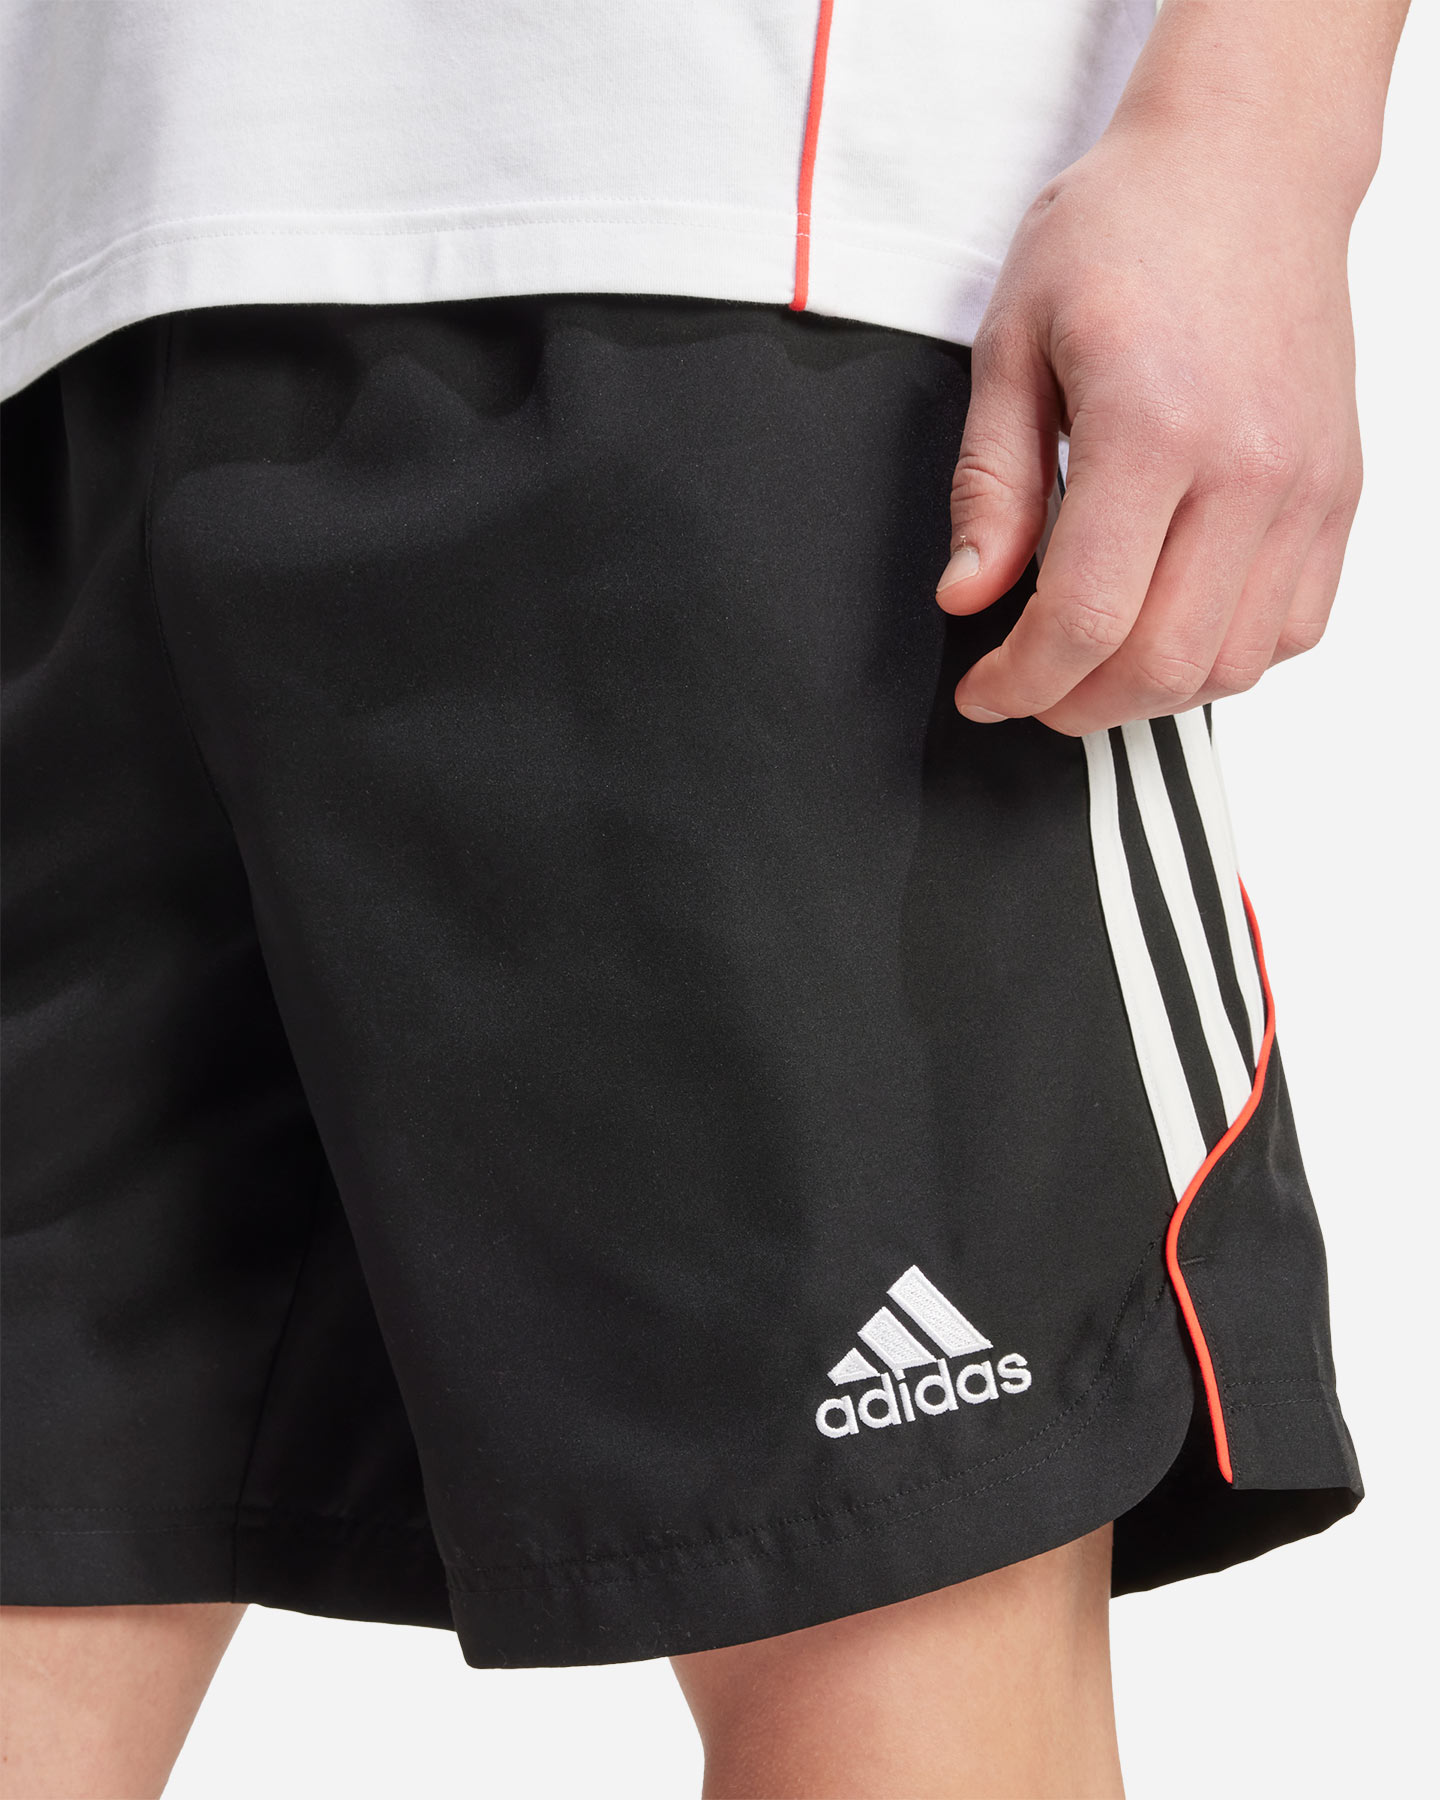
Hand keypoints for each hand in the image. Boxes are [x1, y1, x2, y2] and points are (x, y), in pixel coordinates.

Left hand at [937, 105, 1368, 735]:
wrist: (1245, 162)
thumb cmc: (1123, 232)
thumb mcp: (1013, 342)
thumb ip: (991, 484)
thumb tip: (966, 593)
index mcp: (1153, 426)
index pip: (1087, 618)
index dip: (1021, 681)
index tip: (984, 690)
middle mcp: (1250, 466)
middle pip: (1163, 663)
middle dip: (1075, 704)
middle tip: (1028, 686)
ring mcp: (1308, 485)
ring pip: (1233, 665)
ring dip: (1149, 693)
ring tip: (1092, 662)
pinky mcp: (1339, 490)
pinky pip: (1293, 628)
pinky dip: (1225, 658)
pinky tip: (1170, 624)